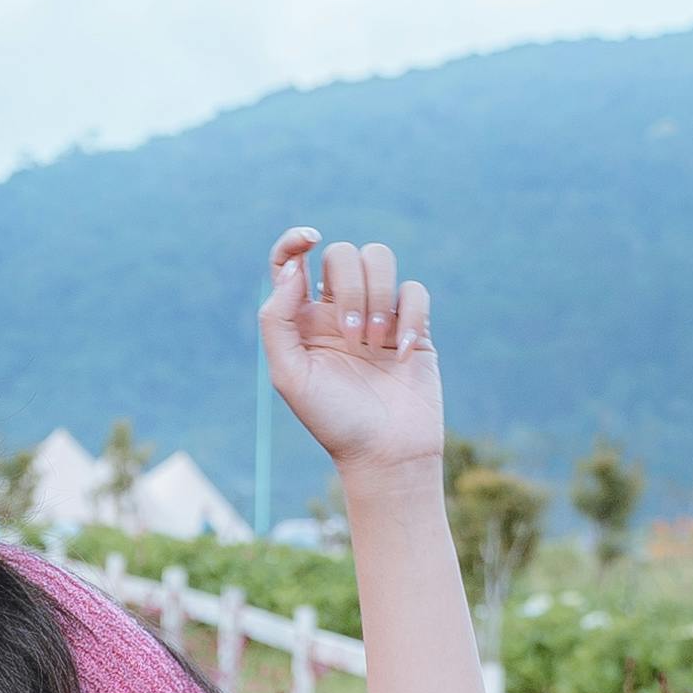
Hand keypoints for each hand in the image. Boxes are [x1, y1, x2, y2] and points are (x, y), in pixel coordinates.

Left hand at [262, 233, 445, 481]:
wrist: (384, 454)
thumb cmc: (332, 419)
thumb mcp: (289, 375)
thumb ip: (277, 319)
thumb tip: (293, 268)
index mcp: (303, 318)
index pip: (291, 260)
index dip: (294, 239)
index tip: (310, 238)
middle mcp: (339, 310)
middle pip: (343, 255)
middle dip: (351, 289)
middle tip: (353, 338)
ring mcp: (378, 314)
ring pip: (380, 259)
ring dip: (378, 296)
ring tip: (375, 343)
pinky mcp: (413, 325)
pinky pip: (415, 290)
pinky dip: (410, 317)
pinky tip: (401, 354)